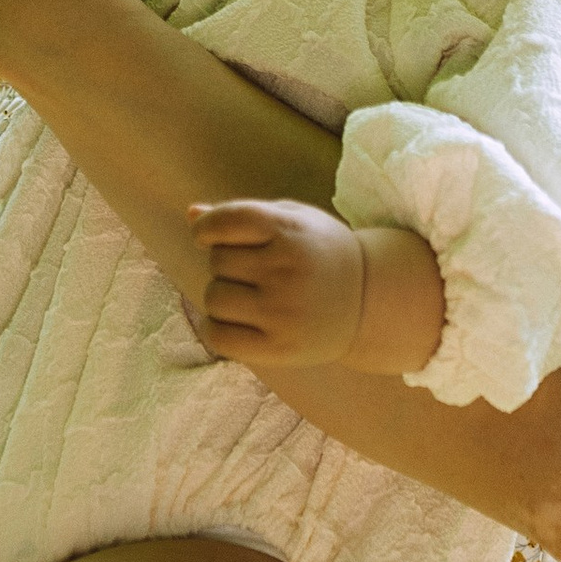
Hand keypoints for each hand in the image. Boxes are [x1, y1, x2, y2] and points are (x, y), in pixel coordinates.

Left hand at [191, 198, 364, 369]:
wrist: (369, 301)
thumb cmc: (318, 252)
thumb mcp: (291, 221)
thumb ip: (241, 215)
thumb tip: (191, 213)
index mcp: (291, 230)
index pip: (225, 221)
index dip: (206, 228)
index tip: (206, 235)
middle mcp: (288, 270)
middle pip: (217, 261)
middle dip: (227, 262)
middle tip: (256, 270)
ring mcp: (284, 312)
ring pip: (213, 298)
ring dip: (222, 294)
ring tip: (252, 295)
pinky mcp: (279, 348)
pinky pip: (217, 336)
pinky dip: (217, 328)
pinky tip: (236, 321)